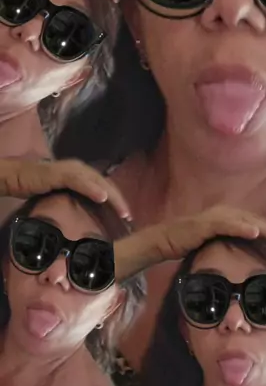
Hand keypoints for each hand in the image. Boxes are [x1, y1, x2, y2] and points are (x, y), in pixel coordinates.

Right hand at [0, 158, 130, 218]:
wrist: (17, 176)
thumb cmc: (38, 186)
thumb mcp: (62, 195)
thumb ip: (76, 199)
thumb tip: (89, 215)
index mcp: (83, 174)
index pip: (105, 187)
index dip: (117, 201)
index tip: (126, 216)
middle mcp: (81, 169)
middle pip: (106, 185)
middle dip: (119, 201)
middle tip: (129, 217)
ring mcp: (72, 169)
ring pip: (98, 183)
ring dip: (112, 197)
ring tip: (122, 211)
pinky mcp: (61, 173)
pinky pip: (80, 181)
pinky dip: (92, 189)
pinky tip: (102, 197)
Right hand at [113, 204, 265, 280]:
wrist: (165, 240)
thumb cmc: (189, 243)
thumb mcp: (215, 243)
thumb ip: (229, 244)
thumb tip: (246, 256)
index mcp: (228, 216)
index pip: (254, 222)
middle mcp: (224, 212)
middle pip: (255, 220)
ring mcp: (215, 216)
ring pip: (246, 221)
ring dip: (264, 230)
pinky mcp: (206, 223)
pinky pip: (228, 224)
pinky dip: (242, 227)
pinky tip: (254, 233)